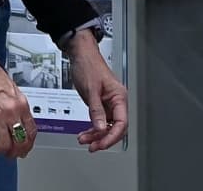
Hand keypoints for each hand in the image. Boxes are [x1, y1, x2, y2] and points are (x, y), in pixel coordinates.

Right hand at [0, 57, 36, 158]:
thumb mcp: (13, 91)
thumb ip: (16, 106)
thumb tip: (18, 120)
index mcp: (21, 104)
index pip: (31, 130)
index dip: (29, 144)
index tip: (25, 149)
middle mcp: (12, 111)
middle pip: (20, 140)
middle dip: (16, 152)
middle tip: (10, 155)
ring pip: (4, 144)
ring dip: (0, 151)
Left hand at [68, 32, 128, 151]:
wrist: (81, 56)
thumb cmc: (89, 66)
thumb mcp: (91, 90)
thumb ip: (96, 110)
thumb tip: (100, 128)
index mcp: (119, 96)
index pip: (121, 123)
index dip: (112, 136)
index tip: (101, 144)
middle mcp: (116, 101)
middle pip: (116, 128)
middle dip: (103, 138)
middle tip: (91, 146)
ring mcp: (109, 104)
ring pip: (107, 126)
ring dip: (96, 136)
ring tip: (84, 140)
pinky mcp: (101, 105)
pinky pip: (100, 122)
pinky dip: (93, 129)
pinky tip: (85, 133)